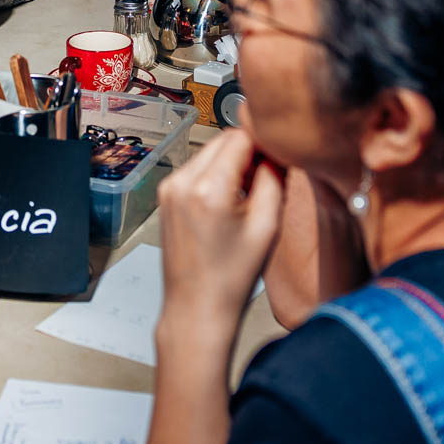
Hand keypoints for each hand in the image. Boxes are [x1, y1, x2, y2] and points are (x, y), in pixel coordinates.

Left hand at [155, 129, 284, 328]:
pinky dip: (215, 176)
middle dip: (247, 152)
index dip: (263, 143)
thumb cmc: (231, 277)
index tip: (277, 158)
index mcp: (207, 189)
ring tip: (247, 196)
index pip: (239, 136)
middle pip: (222, 140)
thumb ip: (274, 179)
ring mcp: (169, 189)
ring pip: (209, 153)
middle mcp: (181, 182)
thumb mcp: (267, 226)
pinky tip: (228, 203)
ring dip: (231, 164)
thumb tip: (276, 150)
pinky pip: (196, 170)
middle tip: (265, 179)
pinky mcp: (165, 196)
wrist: (197, 307)